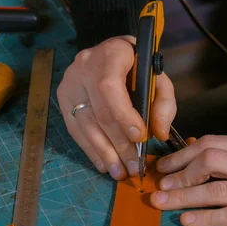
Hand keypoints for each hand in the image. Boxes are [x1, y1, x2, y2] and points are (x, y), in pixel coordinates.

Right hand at [57, 35, 175, 179]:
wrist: (109, 52)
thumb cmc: (137, 66)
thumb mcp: (158, 78)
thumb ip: (163, 104)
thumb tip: (158, 134)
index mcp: (110, 55)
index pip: (109, 89)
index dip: (123, 116)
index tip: (139, 138)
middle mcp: (83, 67)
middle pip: (98, 113)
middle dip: (117, 144)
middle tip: (133, 167)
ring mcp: (69, 84)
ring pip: (84, 125)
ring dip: (103, 153)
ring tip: (119, 172)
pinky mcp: (63, 99)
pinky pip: (75, 129)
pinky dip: (90, 149)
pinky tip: (103, 164)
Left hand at [150, 135, 226, 225]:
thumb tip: (190, 149)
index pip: (212, 143)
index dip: (182, 155)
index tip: (163, 167)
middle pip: (212, 161)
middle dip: (180, 174)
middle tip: (161, 187)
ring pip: (218, 190)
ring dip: (186, 198)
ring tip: (164, 204)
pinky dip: (206, 219)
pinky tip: (188, 221)